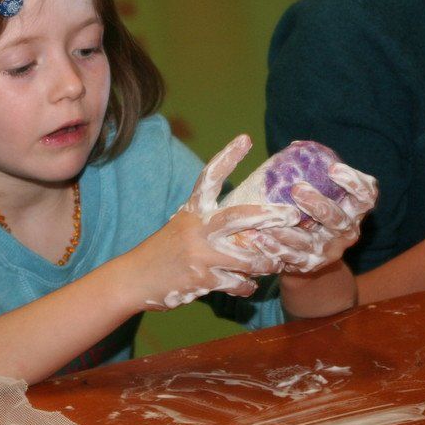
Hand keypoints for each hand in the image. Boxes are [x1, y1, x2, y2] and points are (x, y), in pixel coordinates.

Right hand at [125, 135, 300, 309]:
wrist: (132, 279)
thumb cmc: (162, 253)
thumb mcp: (182, 228)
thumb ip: (209, 224)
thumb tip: (247, 224)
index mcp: (192, 212)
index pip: (210, 178)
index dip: (228, 157)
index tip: (245, 139)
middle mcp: (197, 228)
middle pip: (240, 216)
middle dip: (270, 216)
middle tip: (292, 214)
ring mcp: (199, 254)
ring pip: (248, 257)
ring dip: (266, 263)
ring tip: (275, 263)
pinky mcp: (201, 279)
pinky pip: (237, 282)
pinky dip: (246, 286)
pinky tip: (247, 286)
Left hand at [246, 161, 378, 272]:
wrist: (309, 252)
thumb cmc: (315, 211)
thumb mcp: (322, 192)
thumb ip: (314, 172)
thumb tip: (296, 145)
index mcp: (354, 210)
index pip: (366, 196)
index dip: (354, 183)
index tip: (333, 168)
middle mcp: (347, 231)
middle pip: (338, 220)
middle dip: (318, 204)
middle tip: (296, 188)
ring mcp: (329, 250)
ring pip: (310, 241)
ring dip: (288, 229)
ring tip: (269, 219)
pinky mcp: (309, 264)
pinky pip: (290, 256)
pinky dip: (273, 247)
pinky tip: (257, 237)